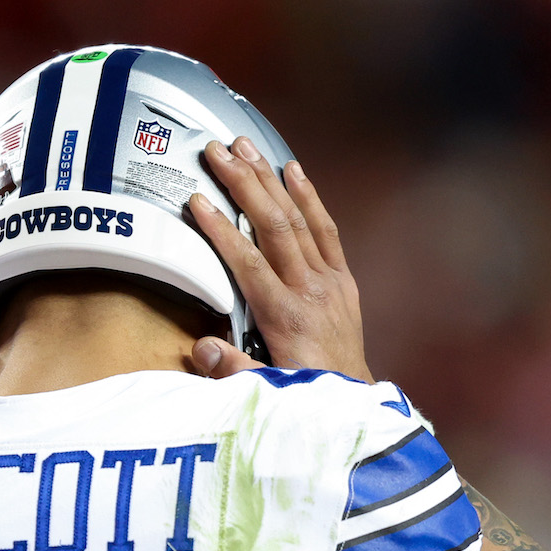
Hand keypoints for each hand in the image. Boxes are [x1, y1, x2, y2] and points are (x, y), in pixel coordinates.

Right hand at [187, 139, 369, 381]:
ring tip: (247, 148)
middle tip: (218, 152)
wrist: (352, 402)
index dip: (222, 230)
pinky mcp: (343, 279)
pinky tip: (294, 171)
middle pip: (274, 227)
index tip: (198, 202)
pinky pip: (326, 230)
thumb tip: (202, 348)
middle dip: (244, 185)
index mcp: (284, 317)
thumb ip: (232, 371)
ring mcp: (329, 281)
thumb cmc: (305, 394)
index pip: (248, 263)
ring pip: (298, 220)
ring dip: (270, 181)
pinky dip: (310, 198)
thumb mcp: (266, 392)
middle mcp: (309, 290)